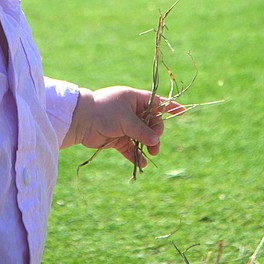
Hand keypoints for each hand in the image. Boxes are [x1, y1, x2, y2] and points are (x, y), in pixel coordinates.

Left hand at [63, 86, 181, 166]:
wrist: (80, 121)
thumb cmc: (104, 112)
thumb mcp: (126, 119)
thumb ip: (142, 131)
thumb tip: (156, 141)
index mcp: (134, 99)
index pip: (157, 102)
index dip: (170, 107)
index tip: (183, 111)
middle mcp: (131, 111)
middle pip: (152, 123)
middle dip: (156, 133)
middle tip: (154, 142)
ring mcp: (125, 125)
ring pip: (143, 136)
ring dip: (149, 145)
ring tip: (152, 153)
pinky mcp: (118, 138)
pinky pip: (131, 147)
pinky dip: (136, 155)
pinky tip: (142, 164)